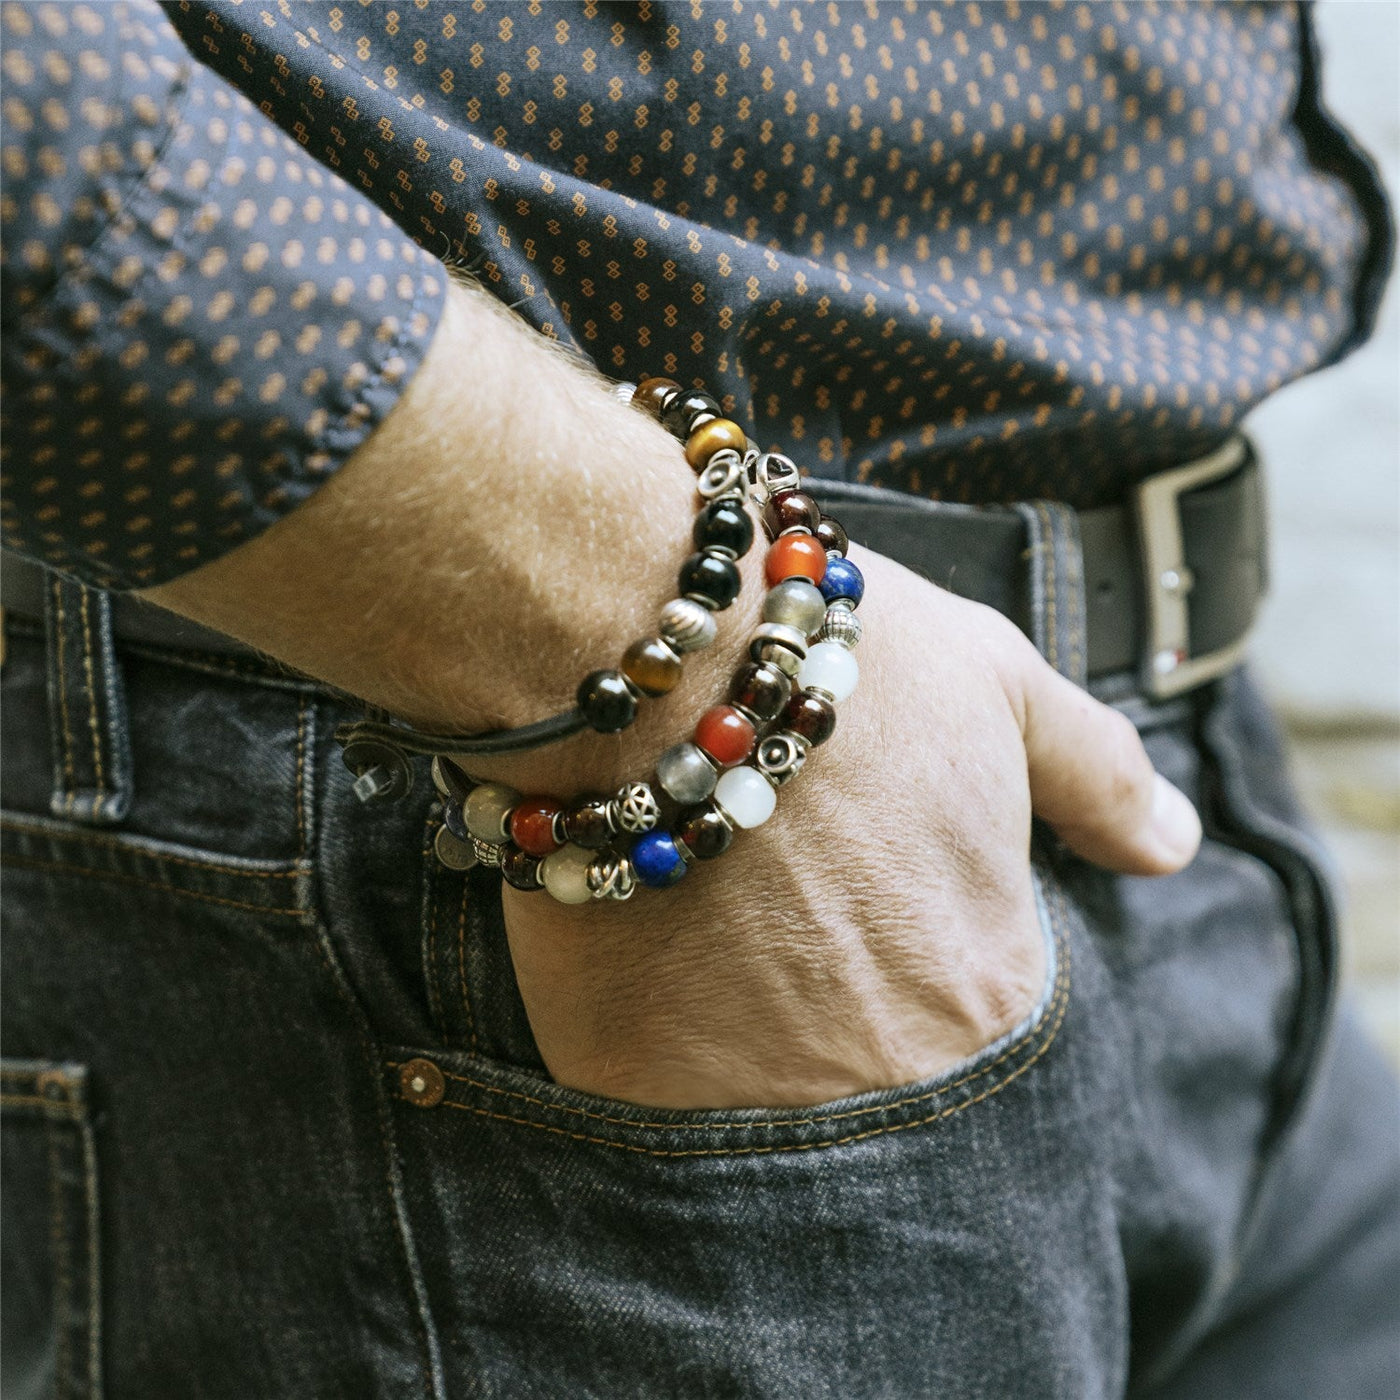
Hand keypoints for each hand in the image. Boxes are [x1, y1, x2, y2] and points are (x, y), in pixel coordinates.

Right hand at [136, 278, 1199, 1111]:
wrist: (656, 649)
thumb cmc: (842, 656)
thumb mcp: (1000, 683)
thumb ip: (1098, 775)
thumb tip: (1173, 846)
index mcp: (985, 986)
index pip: (972, 1015)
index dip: (908, 934)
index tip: (856, 878)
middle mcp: (880, 1067)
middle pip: (863, 1059)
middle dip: (827, 987)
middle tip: (772, 893)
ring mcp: (743, 1086)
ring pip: (750, 1082)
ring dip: (732, 1010)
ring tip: (698, 904)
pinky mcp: (620, 1077)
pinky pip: (640, 1079)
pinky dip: (639, 1016)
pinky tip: (630, 929)